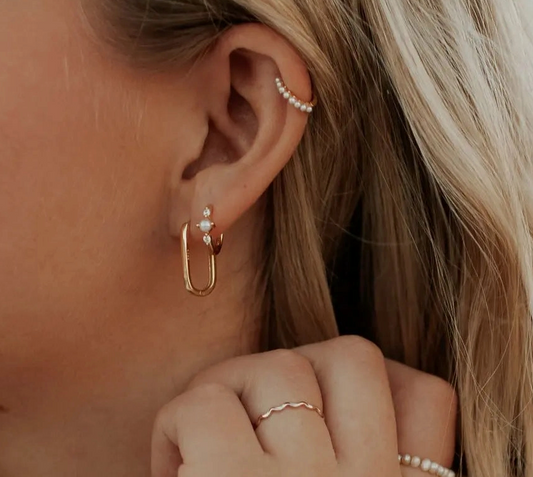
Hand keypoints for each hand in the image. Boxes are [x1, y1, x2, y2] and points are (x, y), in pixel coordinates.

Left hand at [151, 336, 456, 476]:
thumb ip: (360, 451)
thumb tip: (329, 390)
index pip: (430, 394)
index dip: (390, 388)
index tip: (342, 417)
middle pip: (351, 356)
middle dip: (298, 371)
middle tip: (258, 417)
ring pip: (277, 367)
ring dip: (231, 391)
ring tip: (208, 442)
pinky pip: (205, 404)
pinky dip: (178, 426)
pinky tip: (172, 467)